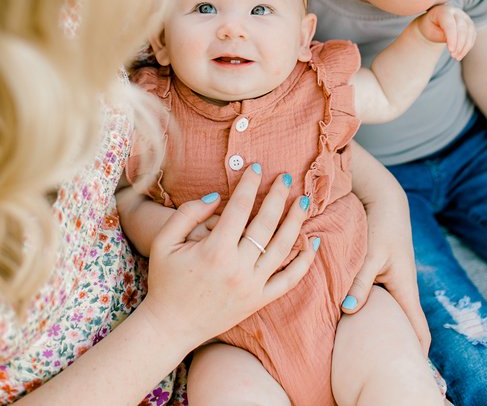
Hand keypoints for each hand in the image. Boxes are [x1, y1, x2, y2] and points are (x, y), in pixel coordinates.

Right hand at [141, 167, 316, 349]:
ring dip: (296, 222)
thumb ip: (187, 214)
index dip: (249, 184)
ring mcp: (252, 286)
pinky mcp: (260, 300)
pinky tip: (314, 241)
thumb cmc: (165, 281)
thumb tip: (217, 196)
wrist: (170, 328)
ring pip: (283, 247)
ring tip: (303, 201)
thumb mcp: (163, 243)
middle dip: (278, 196)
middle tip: (286, 177)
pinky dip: (305, 261)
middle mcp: (238, 268)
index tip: (256, 168)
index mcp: (214, 251)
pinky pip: (290, 279)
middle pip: (266, 223)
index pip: (239, 208)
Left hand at [344, 150, 430, 353]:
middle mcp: (401, 291)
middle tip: (386, 373)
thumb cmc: (381, 225)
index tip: (414, 373)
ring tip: (370, 359)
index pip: (417, 329)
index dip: (418, 353)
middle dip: (399, 350)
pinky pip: (378, 304)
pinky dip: (370, 316)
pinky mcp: (380, 277)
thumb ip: (360, 281)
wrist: (384, 200)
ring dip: (383, 333)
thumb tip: (350, 310)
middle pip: (403, 328)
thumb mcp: (371, 253)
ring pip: (389, 317)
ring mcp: (391, 285)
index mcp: (405, 289)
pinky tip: (355, 326)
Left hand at [415, 5, 476, 59]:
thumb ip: (440, 35)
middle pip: (462, 27)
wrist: (433, 21)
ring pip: (470, 31)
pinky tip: (461, 54)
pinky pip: (472, 35)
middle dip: (459, 44)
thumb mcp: (429, 31)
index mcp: (443, 11)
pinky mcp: (469, 24)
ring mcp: (465, 17)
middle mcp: (456, 12)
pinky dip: (468, 46)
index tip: (451, 51)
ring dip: (465, 46)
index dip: (452, 38)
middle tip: (453, 56)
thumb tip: (453, 42)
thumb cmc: (430, 26)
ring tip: (457, 57)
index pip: (450, 24)